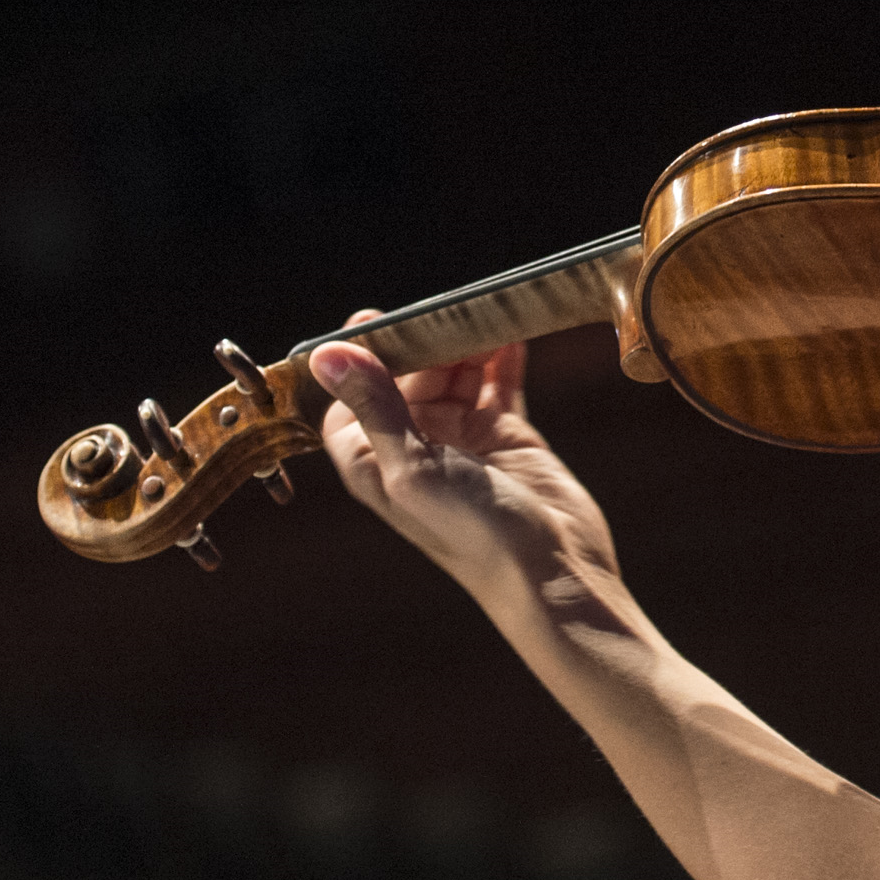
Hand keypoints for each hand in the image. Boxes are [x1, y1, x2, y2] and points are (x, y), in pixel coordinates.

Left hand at [309, 321, 618, 602]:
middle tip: (443, 308)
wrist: (552, 571)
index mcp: (374, 461)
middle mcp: (413, 446)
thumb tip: (327, 355)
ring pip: (453, 372)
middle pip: (406, 374)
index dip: (361, 356)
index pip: (351, 394)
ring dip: (464, 342)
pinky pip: (497, 382)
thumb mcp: (413, 467)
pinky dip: (502, 356)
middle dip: (422, 339)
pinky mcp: (505, 433)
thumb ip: (374, 407)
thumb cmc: (472, 535)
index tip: (377, 318)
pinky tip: (511, 330)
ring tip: (482, 311)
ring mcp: (461, 438)